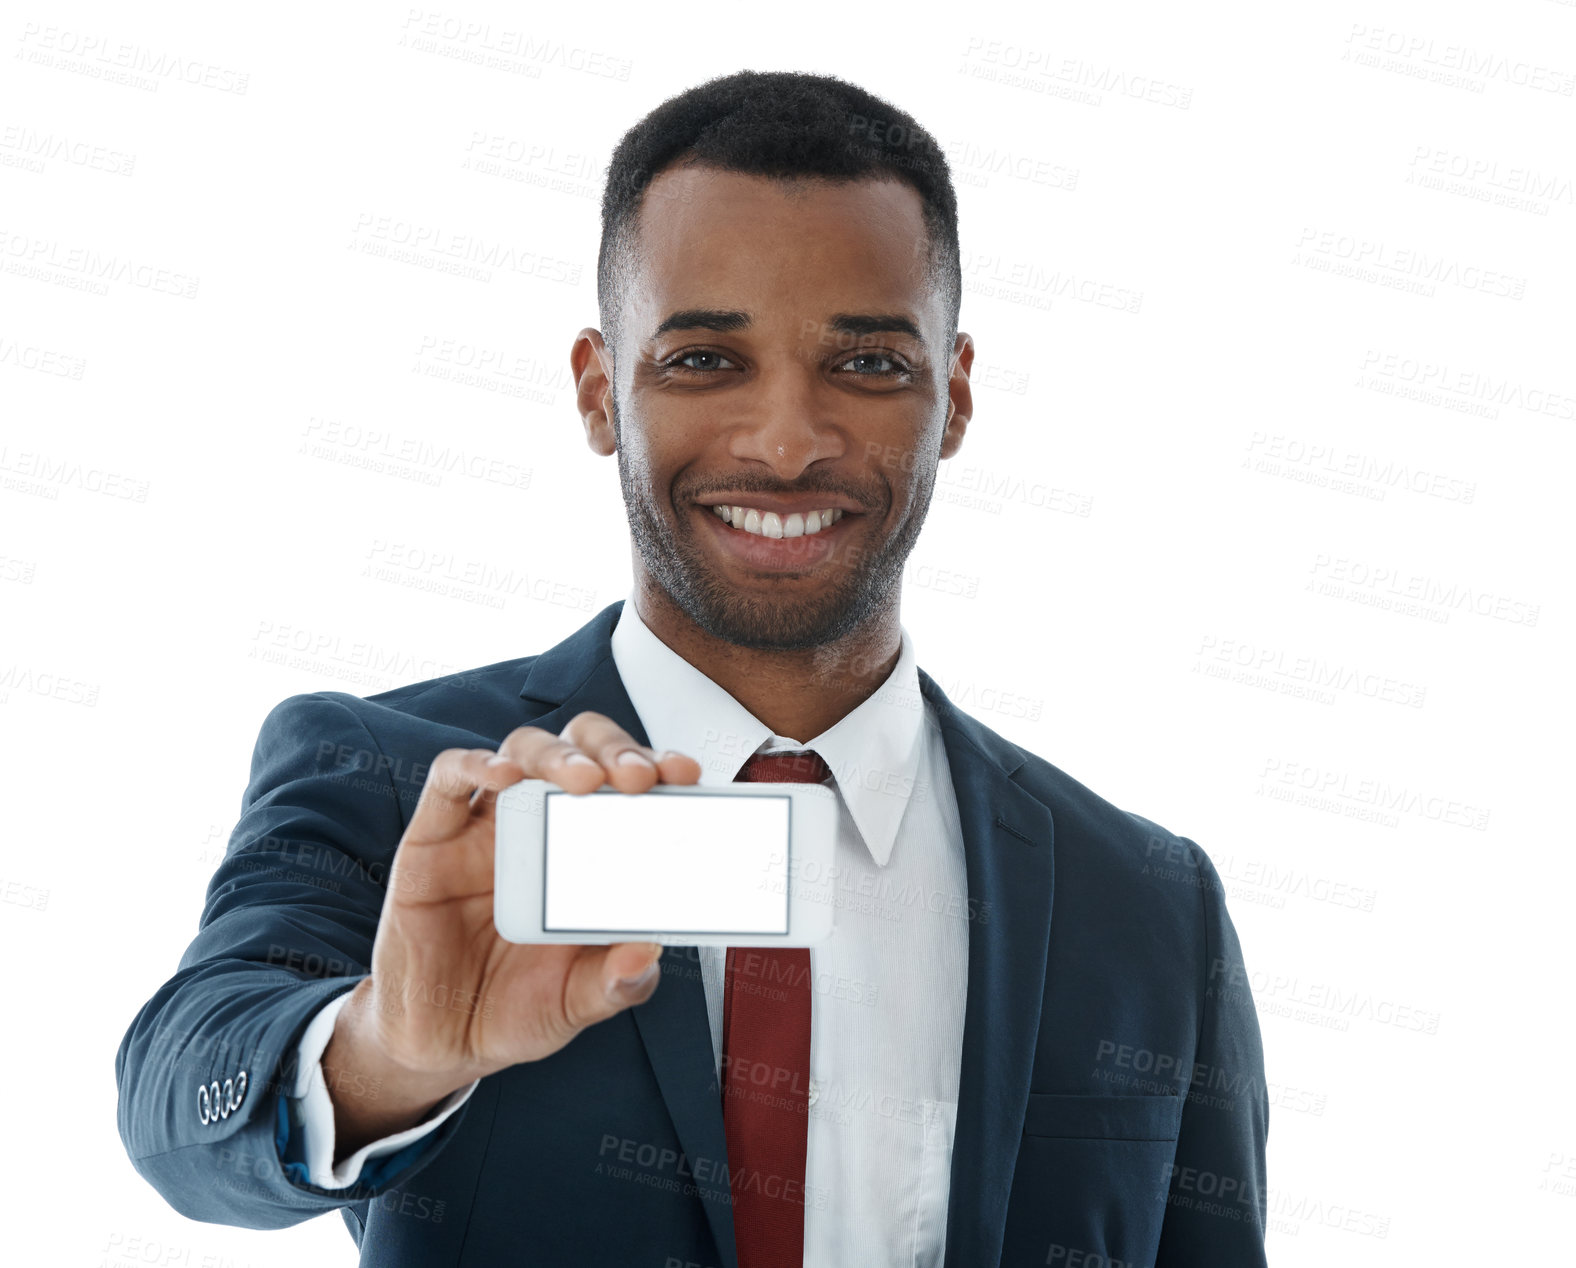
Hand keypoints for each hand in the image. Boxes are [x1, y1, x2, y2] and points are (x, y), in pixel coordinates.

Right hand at [321, 712, 699, 1154]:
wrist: (442, 1040)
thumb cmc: (518, 1007)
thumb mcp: (579, 1001)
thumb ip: (616, 982)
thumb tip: (647, 952)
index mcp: (591, 851)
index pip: (630, 785)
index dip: (658, 768)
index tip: (687, 774)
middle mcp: (544, 825)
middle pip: (583, 750)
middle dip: (615, 749)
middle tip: (639, 777)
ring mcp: (489, 825)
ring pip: (524, 750)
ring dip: (557, 754)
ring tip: (583, 780)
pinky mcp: (434, 835)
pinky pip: (451, 778)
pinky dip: (476, 764)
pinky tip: (503, 777)